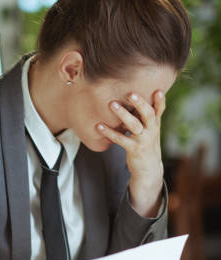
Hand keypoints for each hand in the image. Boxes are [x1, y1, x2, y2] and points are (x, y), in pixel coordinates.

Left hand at [96, 90, 164, 216]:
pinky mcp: (134, 149)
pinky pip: (120, 139)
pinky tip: (99, 126)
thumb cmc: (146, 144)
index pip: (159, 109)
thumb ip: (144, 116)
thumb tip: (132, 97)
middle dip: (140, 103)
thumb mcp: (149, 130)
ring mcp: (143, 140)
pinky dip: (109, 132)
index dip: (160, 100)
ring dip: (123, 114)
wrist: (149, 169)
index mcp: (155, 123)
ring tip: (112, 104)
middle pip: (148, 114)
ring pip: (134, 125)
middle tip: (130, 93)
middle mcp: (151, 130)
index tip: (157, 90)